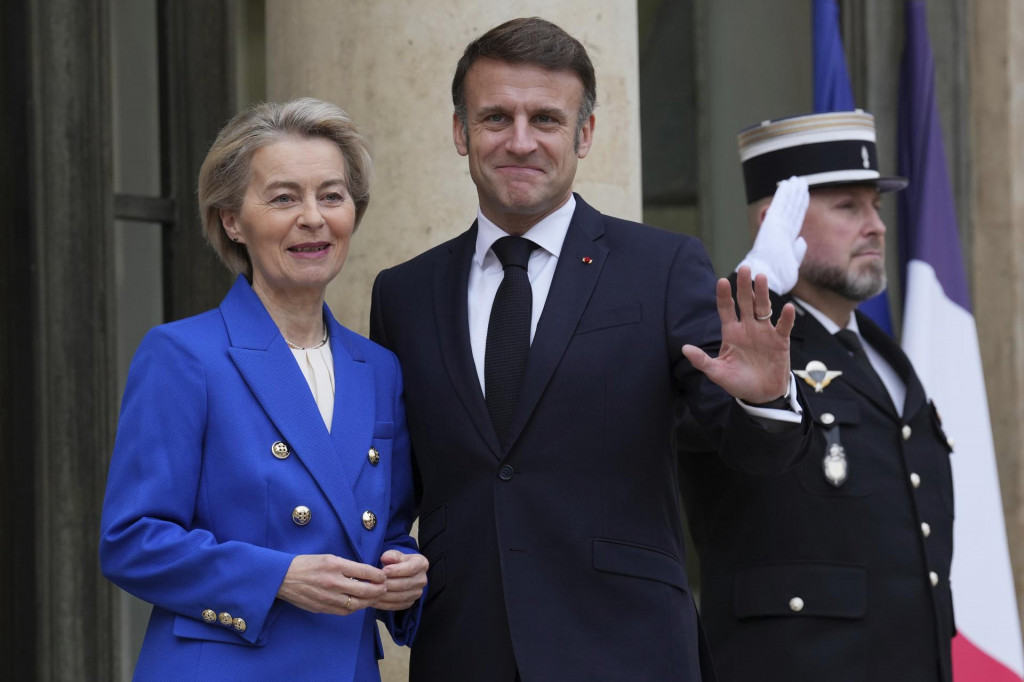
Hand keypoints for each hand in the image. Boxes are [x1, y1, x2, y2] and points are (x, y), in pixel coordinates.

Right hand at [277, 554, 386, 615]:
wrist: (283, 577)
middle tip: (384, 588)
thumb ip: (346, 566)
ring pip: (356, 604)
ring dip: (368, 601)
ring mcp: (327, 597)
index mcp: (335, 565)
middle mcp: (332, 581)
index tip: (383, 576)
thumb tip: (366, 573)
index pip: (364, 571)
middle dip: (378, 590)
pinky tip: (358, 603)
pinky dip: (354, 608)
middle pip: (364, 590)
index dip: (378, 575)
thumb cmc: (306, 564)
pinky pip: (344, 611)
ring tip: (374, 597)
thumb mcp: (328, 558)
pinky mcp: (322, 607)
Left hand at [372, 550, 428, 611]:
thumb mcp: (396, 555)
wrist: (402, 573)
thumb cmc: (398, 562)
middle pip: (405, 584)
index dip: (397, 570)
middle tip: (374, 583)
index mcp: (422, 564)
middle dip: (388, 584)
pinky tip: (374, 601)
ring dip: (385, 595)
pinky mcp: (410, 602)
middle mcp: (422, 580)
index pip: (411, 568)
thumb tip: (385, 558)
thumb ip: (392, 555)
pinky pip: (397, 606)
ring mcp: (417, 593)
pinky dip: (385, 604)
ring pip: (400, 596)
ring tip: (372, 592)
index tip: (384, 570)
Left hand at [682, 266, 794, 402]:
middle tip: (744, 268)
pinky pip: (783, 327)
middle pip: (745, 303)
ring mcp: (764, 332)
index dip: (724, 296)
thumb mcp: (717, 372)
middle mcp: (747, 328)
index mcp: (731, 333)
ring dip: (762, 294)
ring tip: (761, 278)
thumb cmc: (738, 382)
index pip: (726, 309)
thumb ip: (702, 361)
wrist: (761, 395)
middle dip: (744, 286)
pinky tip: (787, 308)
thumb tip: (684, 348)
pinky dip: (786, 318)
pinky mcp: (780, 341)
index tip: (721, 281)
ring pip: (763, 308)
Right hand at [736, 176, 808, 293]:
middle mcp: (782, 230)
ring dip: (793, 190)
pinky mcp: (773, 223)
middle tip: (800, 181)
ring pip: (788, 204)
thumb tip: (802, 239)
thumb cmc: (777, 276)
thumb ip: (798, 250)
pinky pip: (780, 204)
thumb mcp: (792, 263)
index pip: (795, 219)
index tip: (803, 195)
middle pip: (792, 208)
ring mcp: (777, 225)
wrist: (766, 278)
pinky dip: (784, 194)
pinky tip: (787, 183)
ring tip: (798, 179)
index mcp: (786, 239)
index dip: (800, 206)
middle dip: (797, 195)